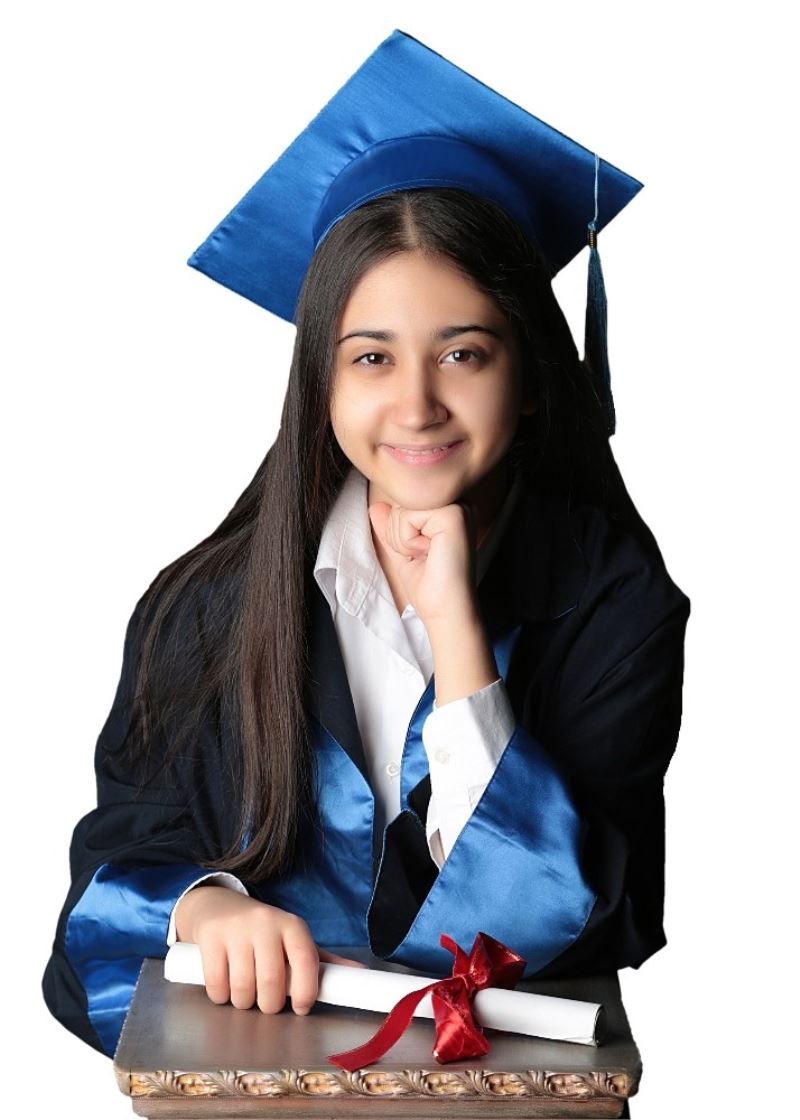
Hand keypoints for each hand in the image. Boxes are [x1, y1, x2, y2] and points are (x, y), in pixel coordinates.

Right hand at [174, 885, 365, 1013]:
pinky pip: (216, 986)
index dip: (306, 992)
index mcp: (293, 925)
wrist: (218, 906)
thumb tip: (358, 974)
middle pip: (271, 983)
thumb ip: (322, 960)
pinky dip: (220, 996)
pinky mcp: (210, 937)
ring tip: (246, 992)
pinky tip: (225, 986)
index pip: (307, 962)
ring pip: (242, 989)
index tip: (301, 1007)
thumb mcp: (292, 940)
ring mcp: (236, 930)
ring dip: (243, 1003)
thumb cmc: (263, 932)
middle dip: (269, 1004)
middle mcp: (266, 923)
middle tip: (267, 1001)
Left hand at [368, 500, 478, 623]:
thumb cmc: (430, 586)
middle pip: (401, 501)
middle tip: (424, 556)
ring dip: (403, 540)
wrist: (447, 612)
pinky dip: (408, 541)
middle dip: (399, 534)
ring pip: (401, 508)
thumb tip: (376, 505)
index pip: (403, 502)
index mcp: (449, 509)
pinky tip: (430, 553)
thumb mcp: (403, 551)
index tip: (422, 553)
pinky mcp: (454, 514)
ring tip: (428, 555)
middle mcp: (458, 503)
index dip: (400, 531)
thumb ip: (391, 527)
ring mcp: (458, 506)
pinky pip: (407, 516)